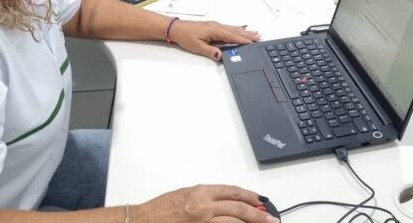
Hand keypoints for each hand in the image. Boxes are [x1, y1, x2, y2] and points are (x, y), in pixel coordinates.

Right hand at [134, 184, 278, 222]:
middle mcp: (203, 206)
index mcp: (201, 192)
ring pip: (233, 222)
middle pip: (238, 208)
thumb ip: (207, 198)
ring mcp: (201, 222)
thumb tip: (228, 203)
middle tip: (271, 220)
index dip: (250, 197)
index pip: (233, 193)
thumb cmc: (160, 209)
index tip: (261, 202)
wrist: (140, 221)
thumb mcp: (186, 195)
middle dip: (257, 214)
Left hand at [169, 20, 259, 60]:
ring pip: (233, 28)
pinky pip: (228, 27)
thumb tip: (220, 55)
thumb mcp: (197, 46)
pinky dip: (237, 29)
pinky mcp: (213, 27)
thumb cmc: (185, 36)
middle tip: (259, 37)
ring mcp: (215, 26)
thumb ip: (210, 51)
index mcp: (214, 30)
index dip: (243, 39)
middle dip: (247, 34)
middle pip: (235, 31)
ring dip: (244, 31)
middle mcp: (216, 26)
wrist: (176, 28)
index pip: (232, 36)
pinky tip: (240, 29)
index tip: (253, 42)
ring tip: (254, 33)